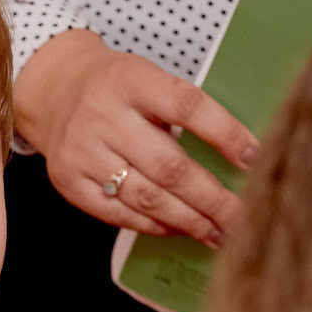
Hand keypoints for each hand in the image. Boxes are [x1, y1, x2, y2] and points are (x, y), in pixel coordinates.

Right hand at [14, 29, 259, 246]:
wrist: (54, 90)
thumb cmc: (117, 87)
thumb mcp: (149, 79)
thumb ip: (185, 110)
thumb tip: (244, 159)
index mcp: (131, 79)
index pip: (187, 106)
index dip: (225, 134)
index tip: (257, 159)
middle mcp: (101, 113)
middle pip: (169, 166)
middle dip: (213, 199)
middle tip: (245, 219)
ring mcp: (81, 150)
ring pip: (147, 197)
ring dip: (190, 220)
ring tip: (220, 233)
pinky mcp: (68, 180)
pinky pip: (119, 213)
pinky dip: (154, 224)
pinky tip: (179, 228)